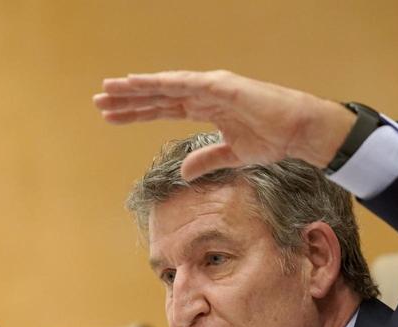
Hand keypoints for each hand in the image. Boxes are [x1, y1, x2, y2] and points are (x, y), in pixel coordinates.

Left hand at [93, 70, 356, 178]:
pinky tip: (140, 83)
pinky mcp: (222, 86)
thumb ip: (206, 159)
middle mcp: (204, 93)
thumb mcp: (232, 155)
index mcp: (205, 107)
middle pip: (157, 95)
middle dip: (128, 99)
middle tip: (98, 100)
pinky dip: (162, 83)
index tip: (111, 115)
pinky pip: (186, 84)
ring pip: (165, 86)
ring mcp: (212, 87)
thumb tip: (183, 172)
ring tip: (110, 89)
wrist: (299, 132)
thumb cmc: (272, 139)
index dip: (136, 111)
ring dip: (137, 88)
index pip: (162, 108)